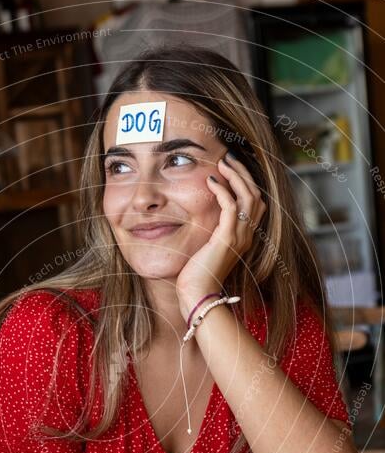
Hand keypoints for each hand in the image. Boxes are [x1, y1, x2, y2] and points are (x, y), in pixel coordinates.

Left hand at [176, 151, 266, 319]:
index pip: (254, 202)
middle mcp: (246, 235)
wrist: (198, 295)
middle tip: (228, 157)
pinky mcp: (227, 239)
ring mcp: (239, 237)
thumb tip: (200, 217)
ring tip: (222, 162)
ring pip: (248, 196)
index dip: (246, 181)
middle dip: (243, 172)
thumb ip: (210, 232)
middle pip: (255, 194)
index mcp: (244, 237)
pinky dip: (223, 191)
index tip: (231, 166)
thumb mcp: (206, 248)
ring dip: (236, 176)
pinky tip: (211, 181)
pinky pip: (231, 208)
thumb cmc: (197, 276)